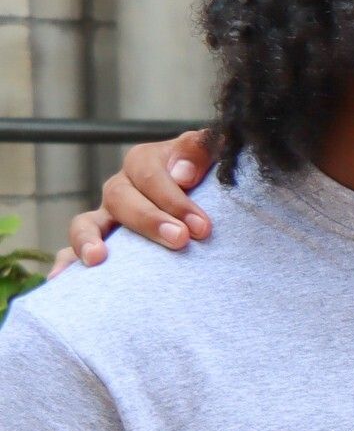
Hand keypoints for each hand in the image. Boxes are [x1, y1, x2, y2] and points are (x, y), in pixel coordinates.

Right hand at [50, 131, 211, 275]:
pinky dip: (66, 263)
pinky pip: (73, 251)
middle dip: (149, 220)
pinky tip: (61, 279)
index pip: (149, 174)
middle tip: (181, 239)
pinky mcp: (102, 242)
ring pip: (86, 223)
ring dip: (88, 239)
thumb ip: (201, 151)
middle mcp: (121, 188)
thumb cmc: (212, 173)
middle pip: (120, 198)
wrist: (210, 195)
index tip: (201, 226)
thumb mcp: (214, 152)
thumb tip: (182, 173)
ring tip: (98, 258)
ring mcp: (107, 217)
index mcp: (144, 162)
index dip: (174, 200)